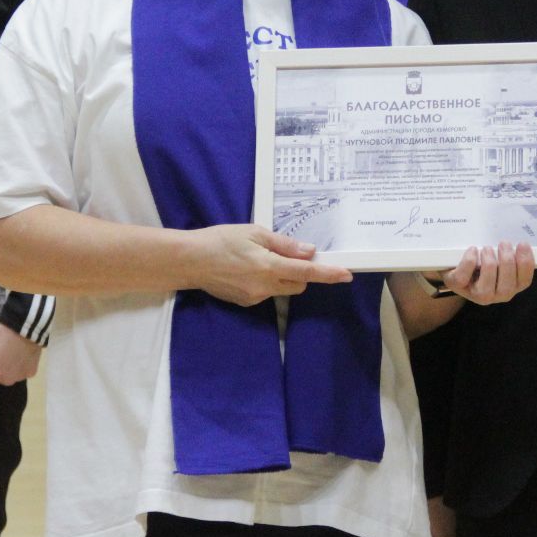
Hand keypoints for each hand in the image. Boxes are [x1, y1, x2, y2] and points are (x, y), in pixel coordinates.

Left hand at [0, 323, 41, 385]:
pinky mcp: (31, 372)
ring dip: (4, 368)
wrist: (29, 326)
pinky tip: (18, 354)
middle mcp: (6, 379)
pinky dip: (17, 366)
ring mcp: (20, 376)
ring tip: (7, 352)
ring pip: (6, 376)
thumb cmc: (4, 333)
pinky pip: (19, 372)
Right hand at [192, 225, 352, 305]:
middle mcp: (265, 287)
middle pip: (298, 284)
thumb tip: (310, 252)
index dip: (329, 274)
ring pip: (282, 289)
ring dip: (282, 277)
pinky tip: (246, 269)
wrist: (190, 261)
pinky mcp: (245, 302)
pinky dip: (266, 281)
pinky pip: (266, 292)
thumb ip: (284, 244)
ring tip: (259, 258)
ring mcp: (255, 297)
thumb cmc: (221, 240)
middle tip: (288, 254)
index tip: (347, 275)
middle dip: (300, 273)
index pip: (307, 273)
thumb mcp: (254, 233)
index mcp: (270, 267)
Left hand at [441, 241, 534, 305]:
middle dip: (507, 259)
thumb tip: (521, 243)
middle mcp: (496, 295)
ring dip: (489, 260)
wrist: (458, 269)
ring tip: (487, 248)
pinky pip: (464, 276)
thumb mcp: (500, 260)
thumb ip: (511, 255)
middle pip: (508, 283)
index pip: (524, 281)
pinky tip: (473, 250)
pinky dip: (469, 260)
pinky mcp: (459, 287)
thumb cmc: (484, 263)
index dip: (526, 262)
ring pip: (487, 280)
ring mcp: (477, 294)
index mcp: (511, 287)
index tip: (522, 244)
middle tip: (504, 243)